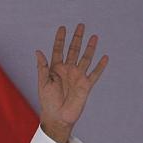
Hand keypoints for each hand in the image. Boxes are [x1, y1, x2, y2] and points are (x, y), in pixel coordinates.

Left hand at [37, 24, 107, 142]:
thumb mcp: (43, 84)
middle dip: (77, 38)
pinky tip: (105, 57)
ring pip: (86, 59)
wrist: (58, 117)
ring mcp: (77, 77)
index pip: (58, 50)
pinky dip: (100, 66)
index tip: (62, 28)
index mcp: (56, 69)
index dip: (60, 39)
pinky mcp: (86, 85)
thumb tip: (38, 51)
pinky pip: (95, 74)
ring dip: (90, 48)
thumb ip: (42, 67)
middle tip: (81, 25)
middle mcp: (68, 71)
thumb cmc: (47, 102)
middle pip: (74, 50)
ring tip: (94, 36)